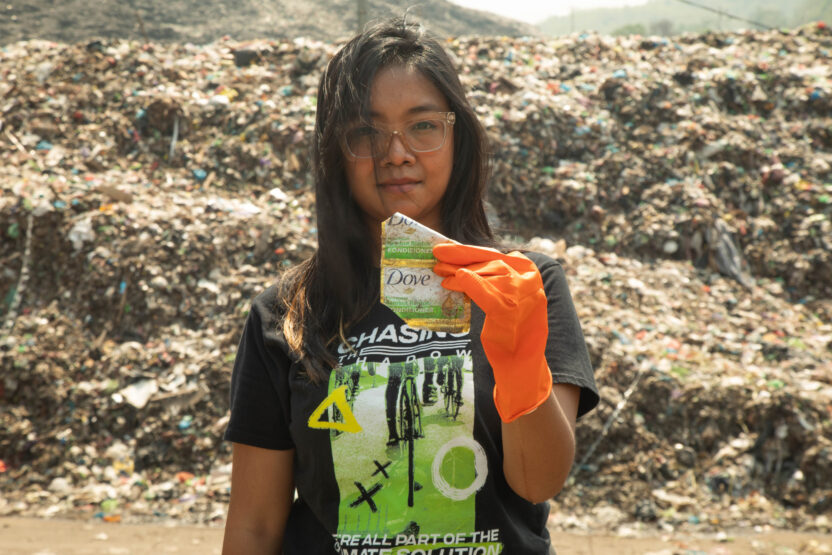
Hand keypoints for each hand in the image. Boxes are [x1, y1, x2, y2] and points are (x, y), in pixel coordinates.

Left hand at [432, 243, 551, 421]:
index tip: (445, 247)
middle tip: (437, 256)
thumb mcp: (505, 296)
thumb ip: (492, 279)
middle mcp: (529, 279)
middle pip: (489, 262)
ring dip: (460, 272)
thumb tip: (462, 263)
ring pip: (486, 274)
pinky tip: (454, 281)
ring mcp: (522, 294)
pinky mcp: (510, 309)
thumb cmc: (510, 328)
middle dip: (461, 259)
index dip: (468, 250)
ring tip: (441, 273)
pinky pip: (485, 291)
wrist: (522, 362)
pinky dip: (469, 284)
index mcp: (530, 271)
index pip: (495, 255)